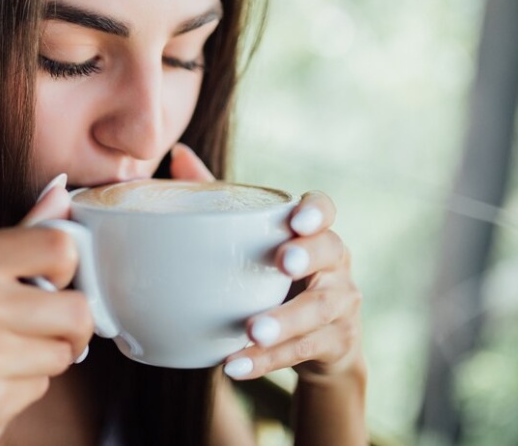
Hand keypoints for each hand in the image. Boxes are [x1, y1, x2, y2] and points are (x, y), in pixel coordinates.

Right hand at [0, 180, 92, 444]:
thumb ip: (6, 239)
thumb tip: (61, 194)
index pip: (60, 246)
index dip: (65, 271)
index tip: (50, 286)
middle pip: (77, 309)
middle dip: (65, 327)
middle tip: (33, 334)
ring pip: (63, 355)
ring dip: (39, 362)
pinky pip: (39, 392)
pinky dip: (17, 396)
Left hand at [170, 144, 363, 383]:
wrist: (318, 343)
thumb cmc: (274, 273)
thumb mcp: (250, 234)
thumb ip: (219, 195)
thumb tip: (176, 154)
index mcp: (315, 231)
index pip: (326, 208)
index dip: (315, 212)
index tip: (295, 219)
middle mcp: (336, 263)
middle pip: (331, 254)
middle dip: (307, 258)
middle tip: (281, 264)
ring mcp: (341, 304)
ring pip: (318, 311)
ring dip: (283, 321)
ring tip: (250, 331)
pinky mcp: (335, 342)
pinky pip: (302, 351)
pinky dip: (267, 360)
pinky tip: (234, 365)